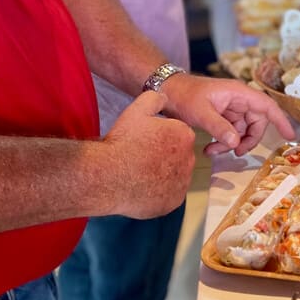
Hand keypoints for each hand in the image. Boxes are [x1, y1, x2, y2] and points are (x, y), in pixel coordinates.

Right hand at [101, 91, 195, 218]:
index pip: (179, 135)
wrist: (109, 175)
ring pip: (175, 176)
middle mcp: (190, 159)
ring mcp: (182, 183)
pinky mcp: (174, 202)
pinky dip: (158, 193)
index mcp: (184, 135)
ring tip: (140, 173)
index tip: (146, 141)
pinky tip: (141, 188)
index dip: (161, 138)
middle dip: (165, 156)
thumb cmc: (123, 142)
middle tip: (142, 157)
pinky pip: (168, 195)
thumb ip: (154, 99)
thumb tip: (164, 97)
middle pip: (179, 156)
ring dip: (163, 174)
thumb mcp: (136, 110)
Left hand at [160, 74, 294, 154]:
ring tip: (213, 151)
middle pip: (257, 123)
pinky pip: (231, 133)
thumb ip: (219, 127)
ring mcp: (231, 109)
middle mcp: (239, 100)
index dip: (281, 120)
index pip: (267, 106)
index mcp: (239, 93)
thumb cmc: (184, 95)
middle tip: (236, 152)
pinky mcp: (223, 116)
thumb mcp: (201, 112)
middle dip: (248, 140)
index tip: (290, 136)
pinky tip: (209, 149)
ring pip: (243, 131)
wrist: (167, 92)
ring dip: (231, 144)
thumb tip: (236, 142)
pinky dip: (223, 143)